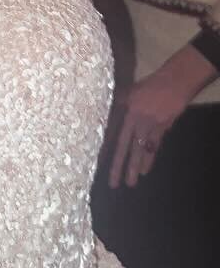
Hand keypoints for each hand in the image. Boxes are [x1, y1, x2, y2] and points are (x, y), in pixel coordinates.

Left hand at [107, 47, 214, 187]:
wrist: (172, 84)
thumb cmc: (146, 87)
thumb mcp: (125, 92)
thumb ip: (114, 106)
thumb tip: (101, 121)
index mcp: (124, 111)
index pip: (110, 133)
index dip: (104, 148)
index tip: (96, 162)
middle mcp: (135, 121)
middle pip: (124, 146)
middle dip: (118, 165)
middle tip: (113, 183)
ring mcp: (150, 126)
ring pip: (140, 151)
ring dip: (134, 167)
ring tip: (130, 183)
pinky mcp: (162, 129)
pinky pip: (153, 147)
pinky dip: (148, 159)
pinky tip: (145, 170)